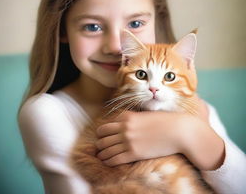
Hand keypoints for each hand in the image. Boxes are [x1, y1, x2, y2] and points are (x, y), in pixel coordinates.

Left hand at [96, 107, 224, 169]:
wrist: (178, 131)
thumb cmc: (164, 121)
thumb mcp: (145, 115)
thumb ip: (132, 118)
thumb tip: (124, 123)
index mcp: (127, 117)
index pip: (107, 125)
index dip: (103, 131)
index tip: (102, 136)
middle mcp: (124, 128)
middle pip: (103, 135)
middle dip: (99, 141)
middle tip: (99, 145)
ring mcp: (128, 141)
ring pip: (106, 148)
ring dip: (101, 152)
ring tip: (100, 155)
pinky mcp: (134, 153)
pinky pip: (114, 159)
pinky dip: (108, 161)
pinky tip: (106, 162)